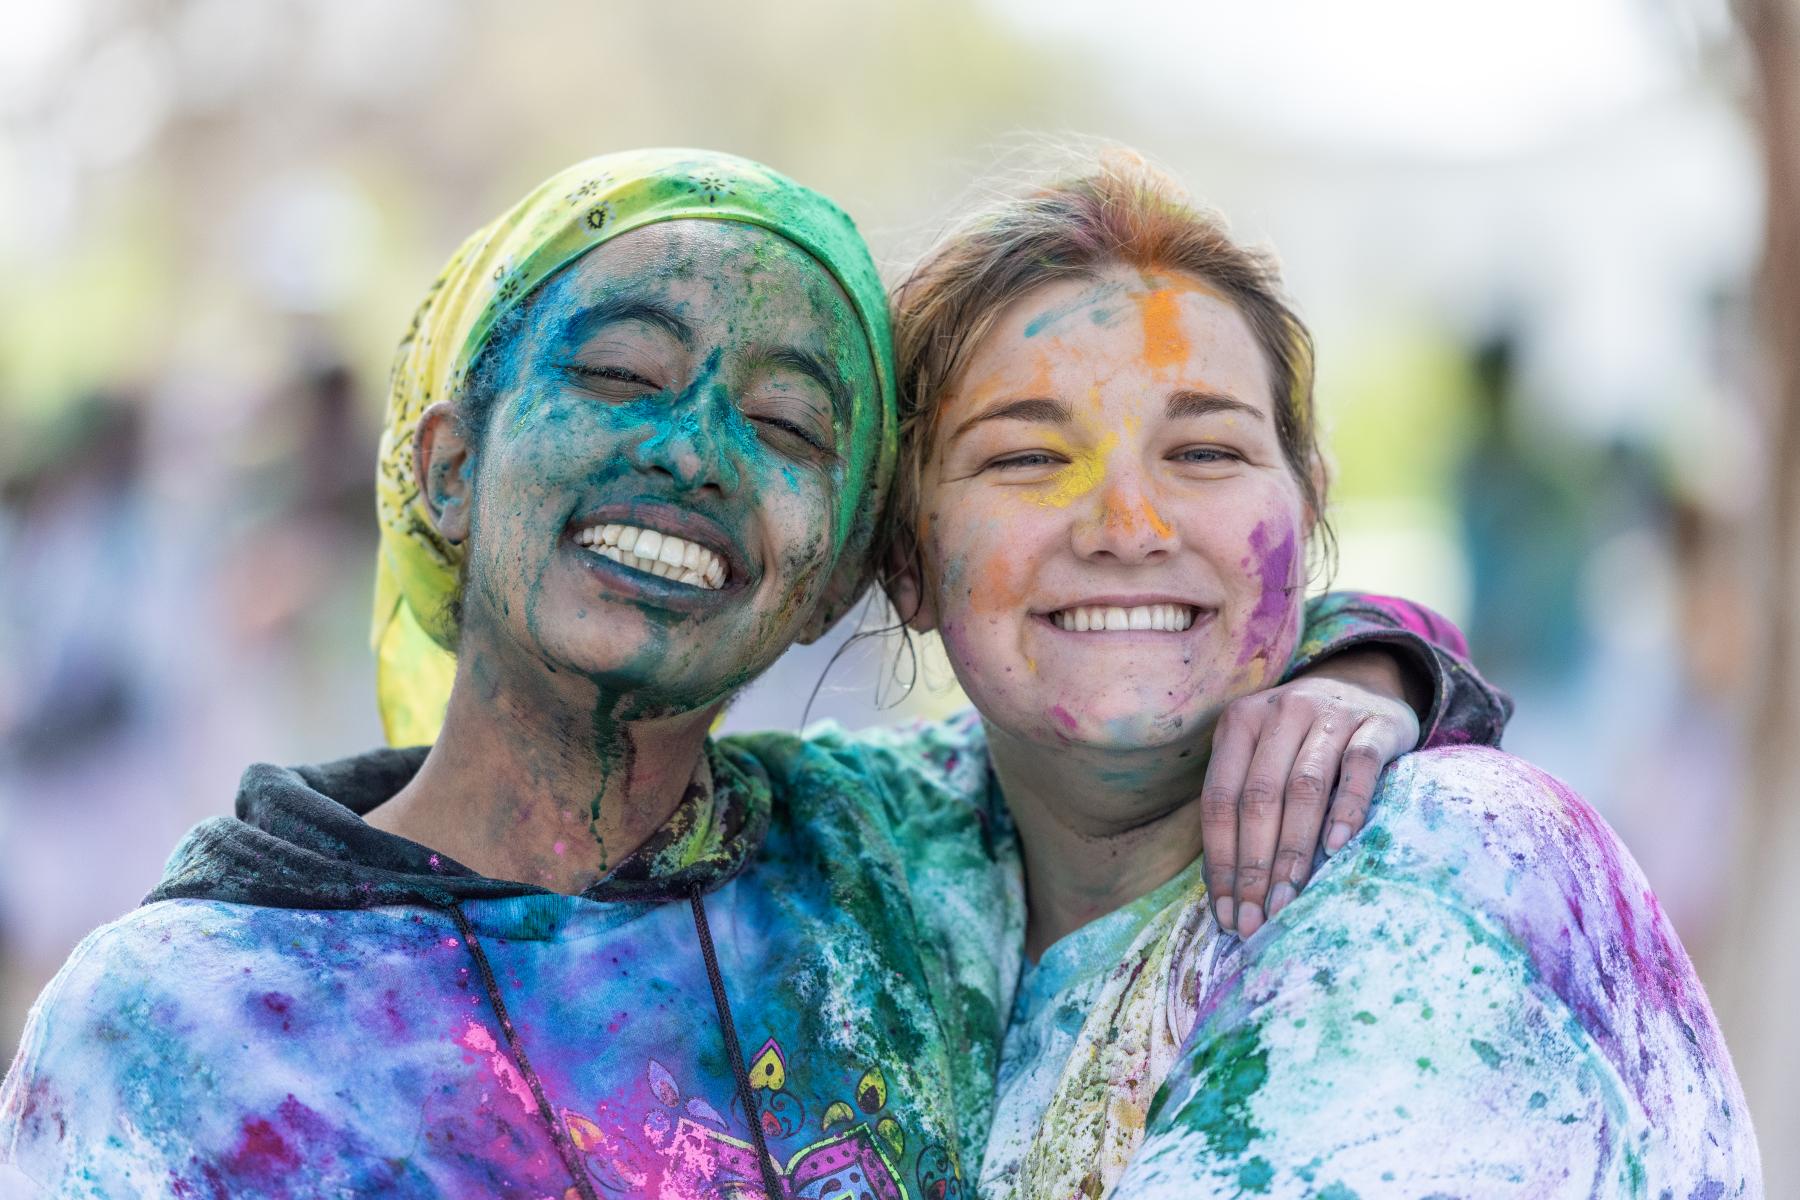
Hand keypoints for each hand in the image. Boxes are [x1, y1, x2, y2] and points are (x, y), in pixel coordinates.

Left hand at [1200, 650, 1420, 937]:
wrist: (1368, 685)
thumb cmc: (1304, 739)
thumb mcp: (1264, 754)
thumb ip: (1244, 802)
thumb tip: (1227, 890)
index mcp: (1239, 723)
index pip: (1219, 800)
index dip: (1220, 860)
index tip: (1224, 912)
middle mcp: (1279, 713)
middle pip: (1258, 799)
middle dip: (1253, 867)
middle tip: (1254, 920)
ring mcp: (1329, 715)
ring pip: (1302, 788)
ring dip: (1292, 851)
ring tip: (1287, 901)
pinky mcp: (1376, 724)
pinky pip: (1357, 768)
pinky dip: (1345, 809)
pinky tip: (1336, 849)